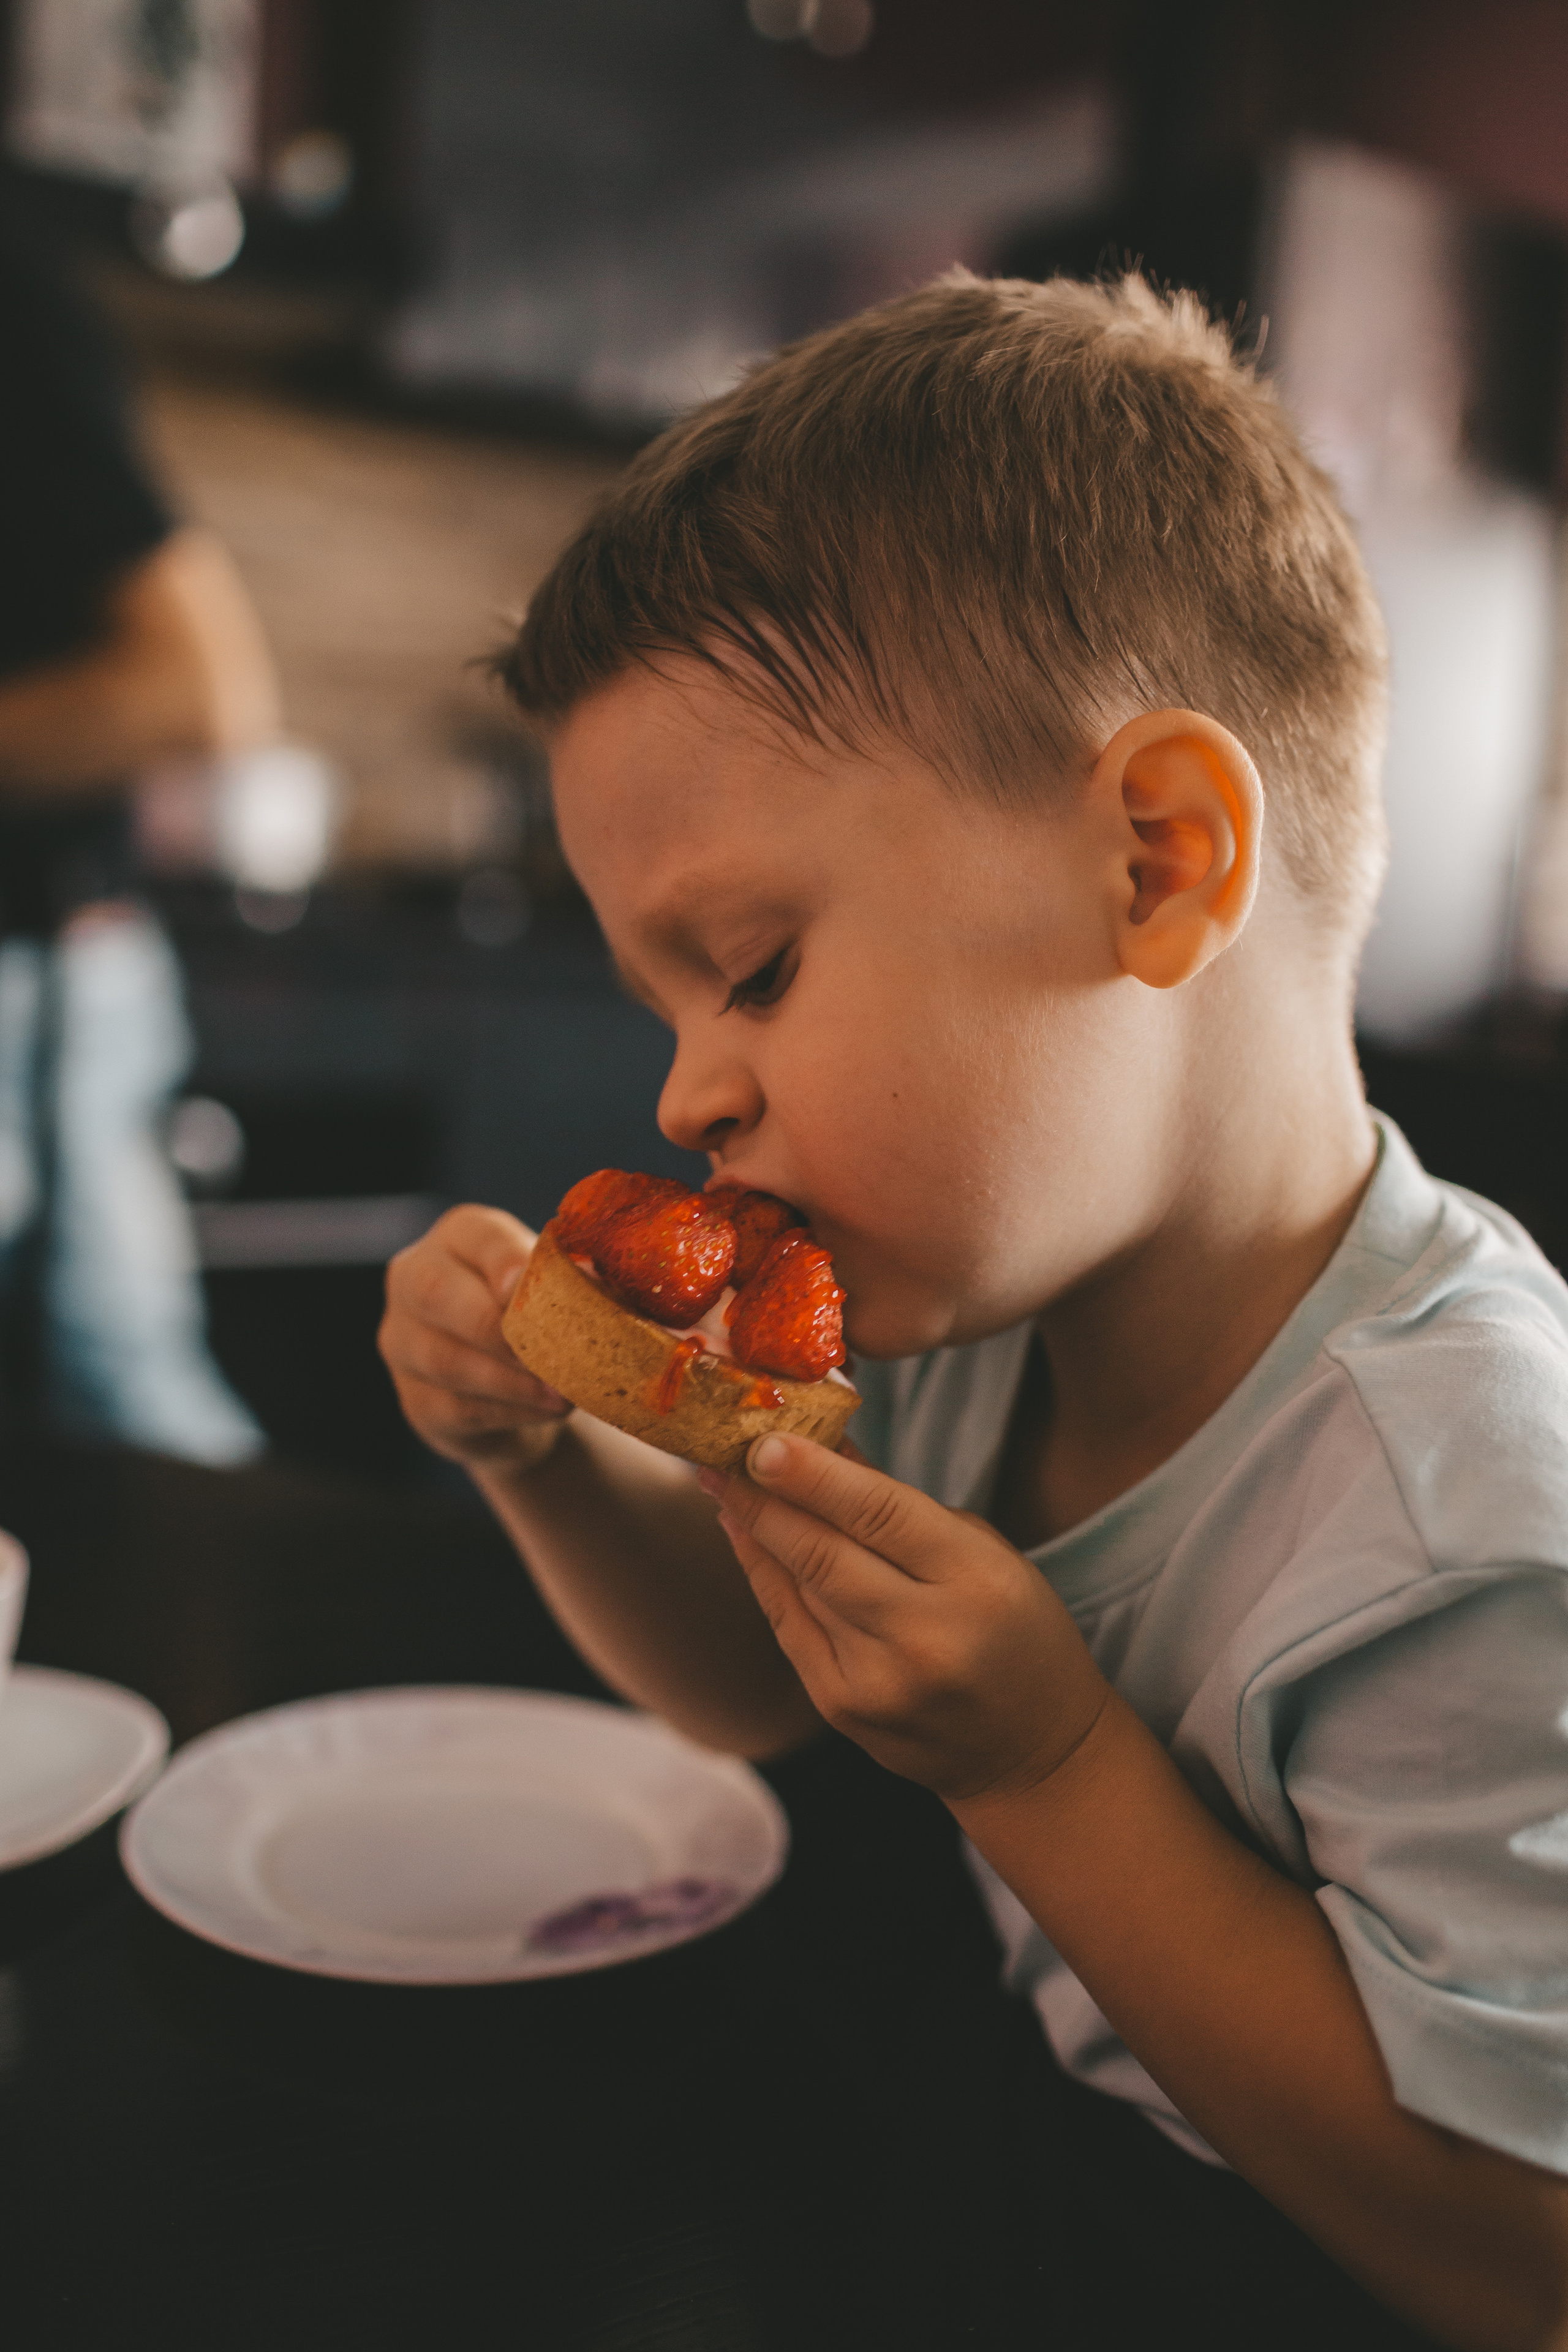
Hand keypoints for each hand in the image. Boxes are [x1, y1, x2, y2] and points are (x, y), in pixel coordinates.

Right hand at [380, 1205, 572, 1472]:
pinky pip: (456, 1407)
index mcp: (460, 1235)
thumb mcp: (562, 1287)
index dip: (504, 1260)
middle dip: (497, 1325)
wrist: (523, 1389)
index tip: (531, 1286)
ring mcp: (404, 1342)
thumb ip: (579, 1278)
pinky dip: (509, 1410)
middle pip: (435, 1293)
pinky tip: (549, 1410)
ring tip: (563, 1393)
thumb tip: (600, 1278)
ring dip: (510, 1379)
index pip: (475, 1236)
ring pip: (445, 1358)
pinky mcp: (418, 1400)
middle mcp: (416, 1279)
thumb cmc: (547, 1317)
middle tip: (552, 1349)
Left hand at [701, 1436, 1108, 1803]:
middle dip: (764, 1498)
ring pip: (798, 1588)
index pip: (881, 1515)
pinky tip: (744, 1535)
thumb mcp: (982, 1551)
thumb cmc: (1015, 1632)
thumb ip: (900, 1504)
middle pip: (824, 1554)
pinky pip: (788, 1626)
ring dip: (754, 1530)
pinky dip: (763, 1575)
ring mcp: (877, 1681)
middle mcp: (925, 1637)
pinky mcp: (842, 1709)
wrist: (1032, 1752)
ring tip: (720, 1480)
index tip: (763, 1438)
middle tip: (720, 1450)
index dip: (814, 1475)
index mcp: (975, 1583)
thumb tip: (822, 1445)